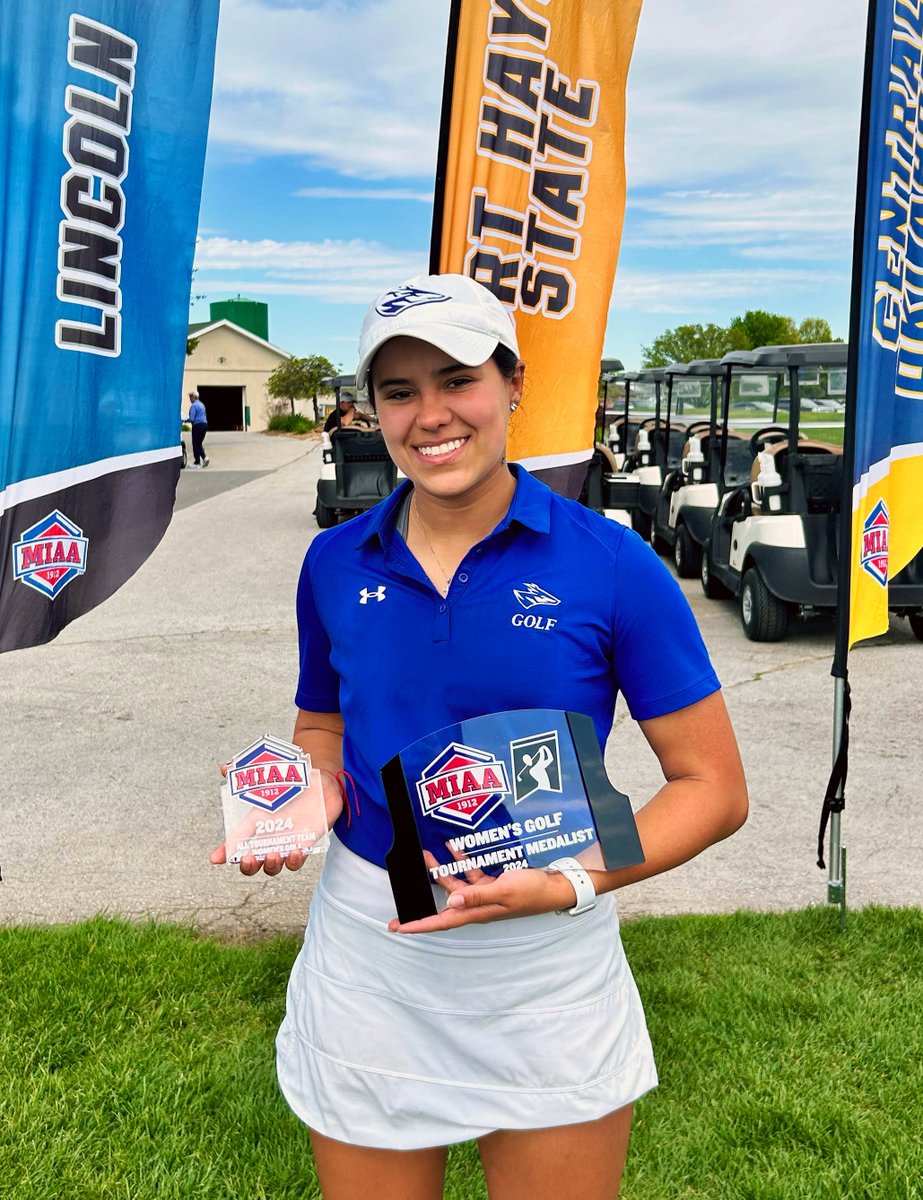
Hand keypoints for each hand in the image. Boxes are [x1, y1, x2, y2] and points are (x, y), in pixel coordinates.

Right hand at [210, 765, 344, 876]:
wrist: (322, 783)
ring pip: (274, 867)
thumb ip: (248, 774)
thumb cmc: (294, 784)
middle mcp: (270, 838)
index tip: (215, 858)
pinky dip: (294, 860)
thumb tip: (224, 767)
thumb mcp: (270, 778)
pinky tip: (294, 851)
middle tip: (248, 858)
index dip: (224, 853)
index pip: (236, 843)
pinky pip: (298, 861)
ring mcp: (287, 843)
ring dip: (270, 865)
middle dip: (248, 866)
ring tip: (272, 855)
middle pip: (253, 864)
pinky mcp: (306, 844)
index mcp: (257, 824)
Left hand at [386, 852, 581, 933]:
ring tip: (427, 853)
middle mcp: (477, 907)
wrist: (554, 887)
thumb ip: (476, 895)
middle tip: (407, 879)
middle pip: (444, 900)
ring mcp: (485, 895)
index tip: (397, 927)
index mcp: (476, 913)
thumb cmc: (531, 892)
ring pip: (456, 884)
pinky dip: (463, 861)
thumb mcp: (503, 892)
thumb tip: (450, 901)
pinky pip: (472, 873)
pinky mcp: (493, 885)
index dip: (418, 925)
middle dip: (425, 888)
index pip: (441, 922)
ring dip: (442, 869)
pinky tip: (457, 848)